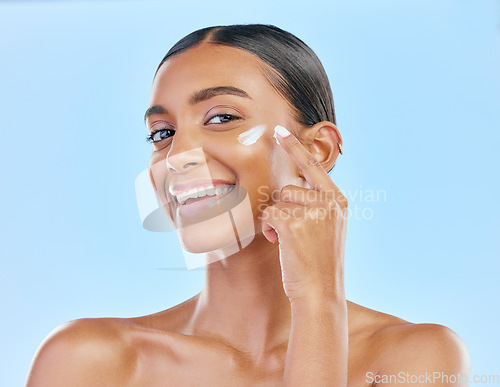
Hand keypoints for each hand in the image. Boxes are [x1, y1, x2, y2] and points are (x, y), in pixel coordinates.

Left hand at [260, 126, 347, 301]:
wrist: (320, 293)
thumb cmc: (319, 263)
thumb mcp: (327, 228)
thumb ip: (315, 205)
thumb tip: (289, 189)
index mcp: (338, 201)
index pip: (313, 166)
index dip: (295, 148)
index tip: (279, 131)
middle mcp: (329, 202)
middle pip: (289, 188)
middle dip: (283, 208)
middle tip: (292, 233)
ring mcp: (313, 212)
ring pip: (278, 201)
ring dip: (276, 220)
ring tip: (288, 241)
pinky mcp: (294, 223)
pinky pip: (269, 213)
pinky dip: (269, 229)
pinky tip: (279, 243)